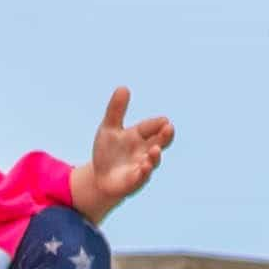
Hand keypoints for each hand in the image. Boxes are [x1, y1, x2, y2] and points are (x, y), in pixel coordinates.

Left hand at [69, 83, 175, 221]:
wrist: (99, 178)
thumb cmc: (108, 152)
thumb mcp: (109, 128)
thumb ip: (116, 110)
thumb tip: (123, 87)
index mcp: (140, 136)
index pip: (151, 127)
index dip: (157, 124)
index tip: (164, 120)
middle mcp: (145, 150)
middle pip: (160, 142)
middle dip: (165, 136)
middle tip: (169, 128)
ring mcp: (141, 166)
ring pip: (153, 161)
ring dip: (155, 156)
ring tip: (155, 150)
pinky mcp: (134, 181)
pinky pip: (141, 176)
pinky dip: (144, 171)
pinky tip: (144, 166)